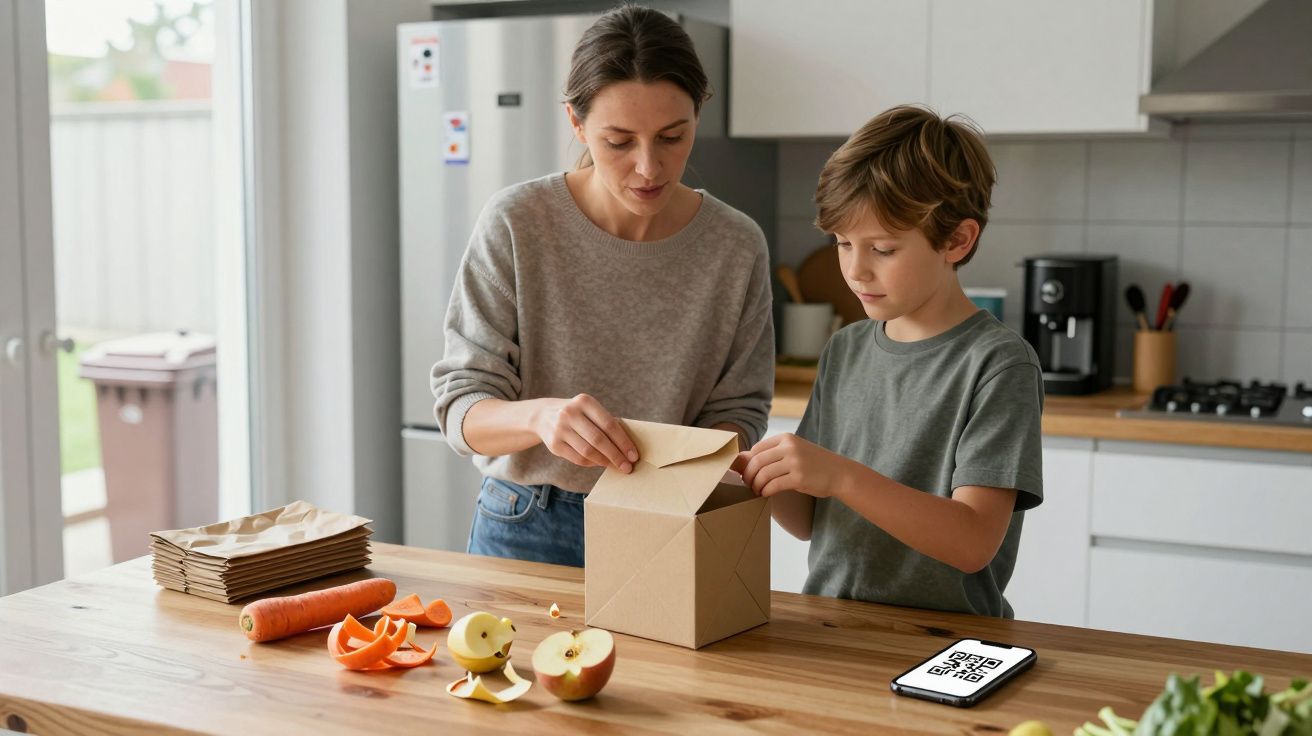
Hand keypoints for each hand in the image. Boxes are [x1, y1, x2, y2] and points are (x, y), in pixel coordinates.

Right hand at [533, 394, 638, 472]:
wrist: (543, 416)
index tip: (634, 455)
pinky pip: (578, 459)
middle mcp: (570, 413)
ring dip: (605, 462)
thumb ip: (606, 423)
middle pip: (598, 439)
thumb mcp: (589, 410)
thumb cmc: (578, 415)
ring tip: (616, 466)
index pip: (609, 424)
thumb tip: (628, 448)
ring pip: (588, 452)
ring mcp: (560, 429)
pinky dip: (592, 463)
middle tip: (628, 467)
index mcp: (584, 401)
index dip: (623, 442)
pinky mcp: (554, 444)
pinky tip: (600, 463)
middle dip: (616, 455)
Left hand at [737, 433, 853, 498]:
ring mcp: (795, 462)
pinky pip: (774, 485)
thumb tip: (744, 459)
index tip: (746, 473)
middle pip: (757, 461)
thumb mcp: (795, 450)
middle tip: (747, 485)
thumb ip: (774, 452)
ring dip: (756, 485)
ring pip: (764, 474)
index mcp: (786, 438)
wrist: (839, 473)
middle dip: (748, 475)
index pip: (757, 449)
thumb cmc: (814, 463)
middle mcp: (790, 447)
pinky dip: (766, 491)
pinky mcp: (799, 478)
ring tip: (757, 491)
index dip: (747, 463)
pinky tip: (766, 494)